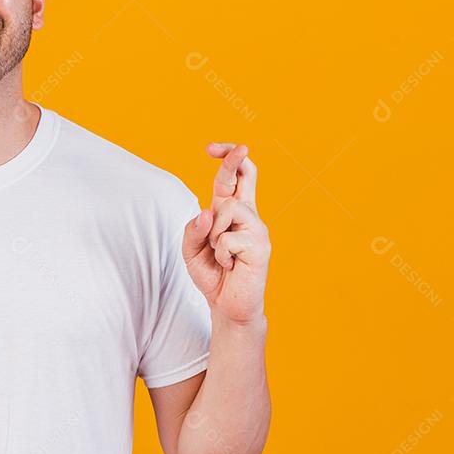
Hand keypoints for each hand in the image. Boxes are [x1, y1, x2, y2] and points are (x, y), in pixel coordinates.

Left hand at [180, 142, 270, 325]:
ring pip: (228, 209)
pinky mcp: (261, 247)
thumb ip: (193, 229)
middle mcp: (248, 215)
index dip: (226, 159)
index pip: (233, 178)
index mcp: (231, 212)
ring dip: (214, 234)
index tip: (212, 148)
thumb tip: (207, 211)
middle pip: (245, 175)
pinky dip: (220, 254)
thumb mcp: (191, 250)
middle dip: (233, 157)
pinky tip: (230, 266)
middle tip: (230, 147)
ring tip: (221, 255)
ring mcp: (257, 229)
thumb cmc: (211, 274)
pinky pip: (228, 239)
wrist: (227, 306)